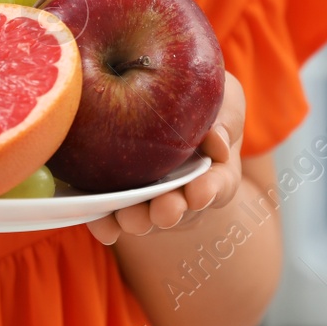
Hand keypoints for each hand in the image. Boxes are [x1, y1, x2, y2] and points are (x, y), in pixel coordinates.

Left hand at [86, 71, 244, 244]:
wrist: (166, 102)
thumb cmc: (202, 102)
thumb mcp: (224, 101)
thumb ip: (226, 118)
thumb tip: (217, 140)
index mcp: (214, 171)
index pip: (217, 185)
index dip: (209, 191)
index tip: (200, 193)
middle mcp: (181, 192)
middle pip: (177, 208)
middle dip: (170, 211)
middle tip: (165, 211)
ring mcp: (149, 198)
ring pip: (143, 216)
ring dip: (136, 219)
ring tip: (129, 216)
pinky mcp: (118, 197)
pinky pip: (111, 215)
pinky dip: (106, 223)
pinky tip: (101, 224)